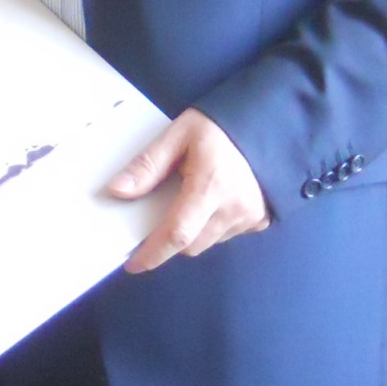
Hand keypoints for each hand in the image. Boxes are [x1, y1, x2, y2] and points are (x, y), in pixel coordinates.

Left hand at [109, 109, 270, 272]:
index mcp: (211, 187)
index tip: (133, 264)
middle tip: (157, 218)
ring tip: (187, 200)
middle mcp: (234, 209)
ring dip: (192, 232)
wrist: (268, 121)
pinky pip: (228, 235)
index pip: (177, 233)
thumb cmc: (221, 125)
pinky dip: (213, 227)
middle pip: (192, 244)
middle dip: (170, 239)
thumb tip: (117, 190)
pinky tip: (212, 202)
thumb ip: (148, 164)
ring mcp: (251, 217)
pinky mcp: (262, 219)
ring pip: (209, 242)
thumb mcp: (178, 134)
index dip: (153, 253)